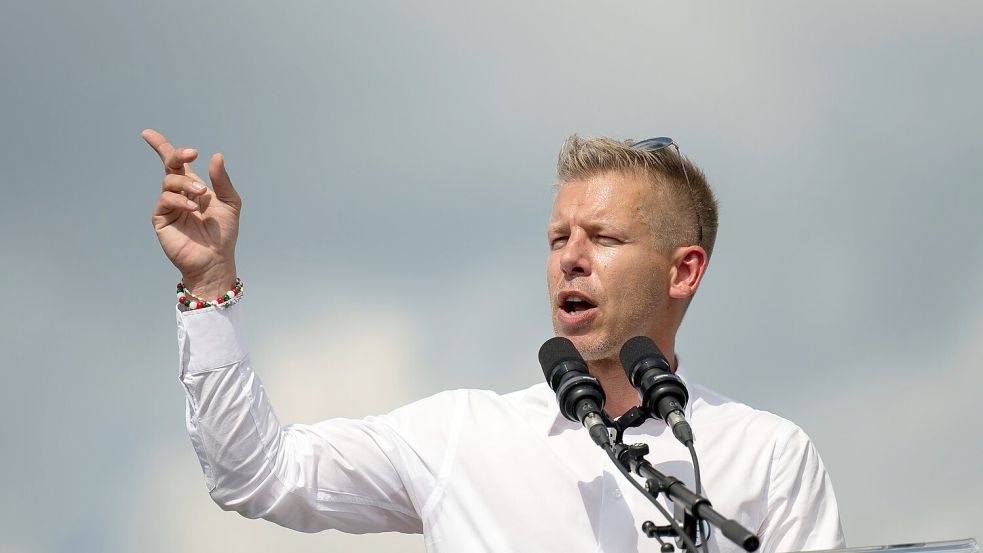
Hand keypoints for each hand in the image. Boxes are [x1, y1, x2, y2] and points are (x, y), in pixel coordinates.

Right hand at [144, 129, 240, 299]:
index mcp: (193, 187)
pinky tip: (193, 208)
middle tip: (191, 153)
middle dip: (176, 155)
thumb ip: (222, 180)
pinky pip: (165, 200)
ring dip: (185, 184)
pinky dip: (180, 200)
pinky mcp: (161, 219)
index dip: (161, 146)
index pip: (174, 163)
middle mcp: (178, 193)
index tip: (147, 134)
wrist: (215, 260)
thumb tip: (215, 156)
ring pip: (169, 182)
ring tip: (200, 195)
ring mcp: (168, 206)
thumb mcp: (229, 202)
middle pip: (169, 166)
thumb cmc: (223, 233)